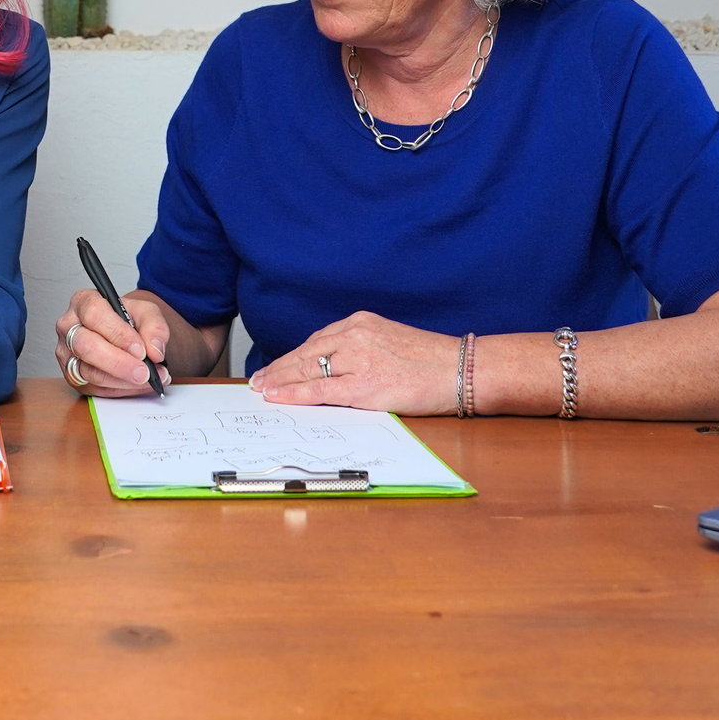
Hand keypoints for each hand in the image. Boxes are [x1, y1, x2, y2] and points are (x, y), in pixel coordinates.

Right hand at [53, 288, 168, 396]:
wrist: (125, 334)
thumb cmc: (129, 319)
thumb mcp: (147, 312)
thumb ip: (154, 327)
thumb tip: (154, 351)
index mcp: (83, 302)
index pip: (95, 315)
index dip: (118, 334)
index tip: (140, 349)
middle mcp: (69, 327)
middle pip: (86, 346)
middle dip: (119, 363)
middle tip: (144, 372)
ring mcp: (67, 353)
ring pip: (90, 372)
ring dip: (123, 380)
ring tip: (148, 378)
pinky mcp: (72, 376)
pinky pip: (95, 388)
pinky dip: (120, 389)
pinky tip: (138, 385)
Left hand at [249, 311, 460, 413]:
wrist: (459, 369)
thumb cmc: (431, 360)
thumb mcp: (389, 340)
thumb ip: (361, 348)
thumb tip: (335, 366)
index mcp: (361, 322)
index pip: (317, 340)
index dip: (293, 356)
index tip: (277, 366)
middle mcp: (355, 335)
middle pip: (306, 353)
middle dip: (279, 368)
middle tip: (259, 380)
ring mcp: (357, 359)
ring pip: (307, 370)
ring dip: (280, 380)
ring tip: (263, 390)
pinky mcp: (363, 385)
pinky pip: (319, 391)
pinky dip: (294, 394)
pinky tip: (278, 397)